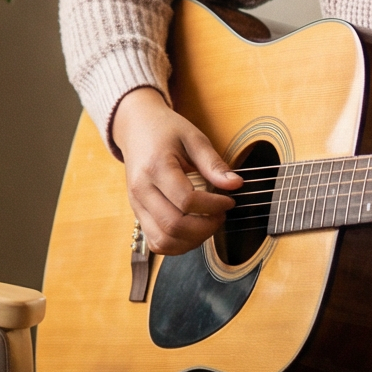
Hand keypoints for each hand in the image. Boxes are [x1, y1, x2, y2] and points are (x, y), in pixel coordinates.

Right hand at [112, 86, 242, 255]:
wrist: (136, 127)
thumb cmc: (166, 131)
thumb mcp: (193, 138)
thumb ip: (213, 163)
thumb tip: (235, 185)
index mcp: (155, 167)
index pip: (186, 201)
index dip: (213, 206)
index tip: (229, 200)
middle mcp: (141, 190)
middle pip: (174, 226)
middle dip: (205, 227)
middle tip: (221, 214)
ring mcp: (136, 205)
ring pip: (163, 241)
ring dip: (192, 240)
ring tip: (208, 223)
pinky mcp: (137, 214)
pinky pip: (156, 243)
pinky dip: (177, 244)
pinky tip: (193, 230)